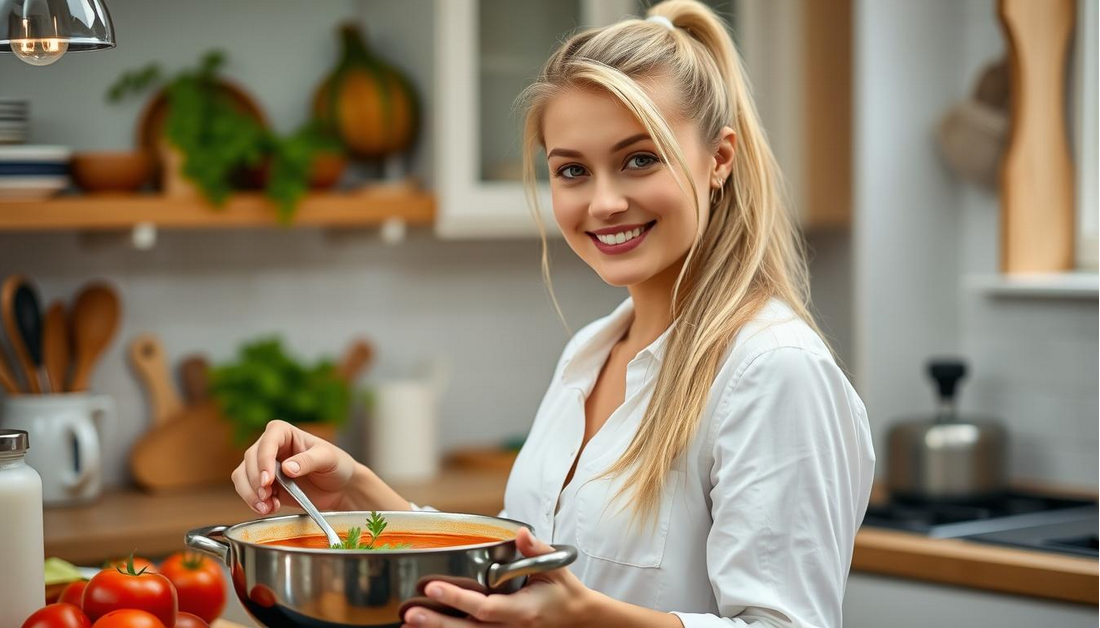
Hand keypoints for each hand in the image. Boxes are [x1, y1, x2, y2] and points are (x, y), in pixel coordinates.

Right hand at [231, 419, 357, 514]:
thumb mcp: (327, 459)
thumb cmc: (336, 465)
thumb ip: (308, 461)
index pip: (268, 441)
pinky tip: (269, 508)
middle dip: (254, 481)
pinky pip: (247, 492)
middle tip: (267, 496)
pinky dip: (253, 502)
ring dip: (250, 493)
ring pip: (242, 476)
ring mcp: (264, 466)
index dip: (264, 460)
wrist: (339, 488)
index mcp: (284, 433)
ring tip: (266, 507)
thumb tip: (286, 468)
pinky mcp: (264, 485)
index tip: (267, 480)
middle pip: (250, 460)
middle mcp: (270, 447)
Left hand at [401, 527, 591, 627]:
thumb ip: (536, 550)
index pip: (485, 607)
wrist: (578, 619)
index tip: (432, 587)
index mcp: (523, 610)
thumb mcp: (554, 568)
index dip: (457, 599)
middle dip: (437, 623)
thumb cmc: (564, 592)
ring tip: (409, 623)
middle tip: (410, 612)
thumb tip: (520, 533)